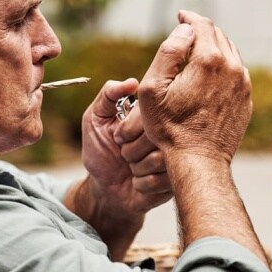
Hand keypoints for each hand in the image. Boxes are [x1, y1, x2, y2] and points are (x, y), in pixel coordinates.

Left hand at [81, 79, 171, 215]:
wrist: (105, 189)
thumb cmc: (100, 150)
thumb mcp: (95, 118)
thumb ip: (108, 95)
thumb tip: (132, 82)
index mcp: (153, 115)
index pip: (151, 113)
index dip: (129, 129)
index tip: (117, 136)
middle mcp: (169, 134)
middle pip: (157, 137)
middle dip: (130, 150)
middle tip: (123, 153)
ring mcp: (175, 158)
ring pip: (159, 160)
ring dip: (136, 168)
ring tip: (132, 167)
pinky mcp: (176, 181)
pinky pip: (160, 181)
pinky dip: (142, 183)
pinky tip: (138, 182)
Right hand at [138, 10, 251, 162]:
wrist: (199, 161)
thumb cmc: (169, 128)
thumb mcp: (153, 90)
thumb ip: (168, 53)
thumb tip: (184, 30)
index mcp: (209, 61)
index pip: (202, 26)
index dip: (190, 18)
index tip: (180, 16)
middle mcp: (232, 68)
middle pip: (219, 36)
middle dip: (202, 31)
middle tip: (188, 31)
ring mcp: (243, 85)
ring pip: (231, 53)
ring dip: (214, 47)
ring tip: (199, 49)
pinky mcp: (246, 101)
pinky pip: (237, 73)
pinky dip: (224, 66)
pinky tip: (211, 74)